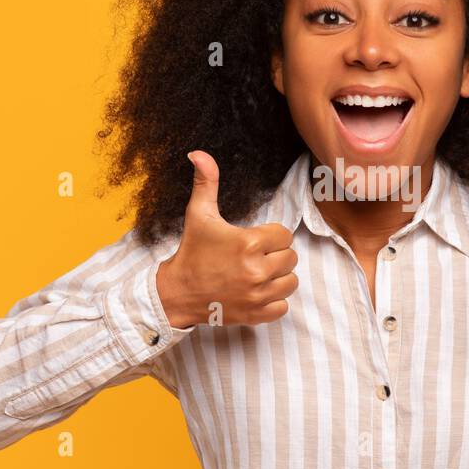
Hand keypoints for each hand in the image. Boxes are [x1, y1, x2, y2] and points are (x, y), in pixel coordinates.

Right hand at [155, 150, 298, 327]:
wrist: (177, 293)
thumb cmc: (192, 252)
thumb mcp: (199, 214)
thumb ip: (206, 182)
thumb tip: (198, 153)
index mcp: (249, 243)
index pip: (284, 235)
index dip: (272, 236)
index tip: (255, 240)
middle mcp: (257, 270)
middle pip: (291, 258)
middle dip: (276, 255)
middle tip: (255, 257)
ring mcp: (258, 295)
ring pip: (291, 282)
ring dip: (278, 278)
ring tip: (259, 274)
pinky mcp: (256, 315)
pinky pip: (283, 306)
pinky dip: (275, 301)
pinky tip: (258, 292)